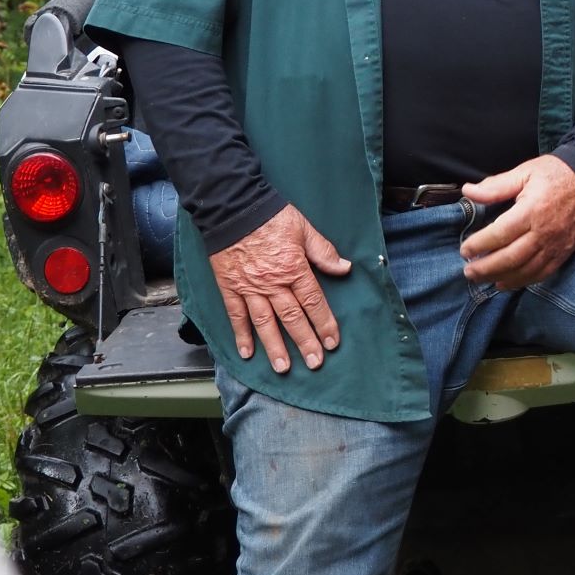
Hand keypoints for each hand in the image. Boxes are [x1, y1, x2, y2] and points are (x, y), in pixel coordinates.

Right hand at [207, 204, 351, 373]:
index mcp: (294, 268)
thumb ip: (323, 251)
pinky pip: (236, 315)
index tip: (333, 342)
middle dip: (305, 342)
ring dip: (274, 347)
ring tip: (283, 368)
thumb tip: (345, 268)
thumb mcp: (304, 228)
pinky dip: (241, 335)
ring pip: (264, 323)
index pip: (313, 301)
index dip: (324, 323)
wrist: (233, 207)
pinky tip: (247, 353)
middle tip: (314, 363)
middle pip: (292, 317)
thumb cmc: (271, 216)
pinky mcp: (229, 287)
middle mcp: (272, 283)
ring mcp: (249, 288)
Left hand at [459, 156, 574, 290]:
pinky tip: (505, 282)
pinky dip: (521, 282)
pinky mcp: (563, 253)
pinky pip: (541, 274)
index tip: (464, 250)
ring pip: (524, 270)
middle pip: (510, 258)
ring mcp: (555, 245)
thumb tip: (467, 191)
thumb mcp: (524, 172)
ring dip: (500, 277)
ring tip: (481, 279)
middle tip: (468, 271)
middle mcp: (544, 232)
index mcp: (532, 210)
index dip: (479, 244)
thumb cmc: (554, 174)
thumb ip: (496, 186)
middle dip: (485, 268)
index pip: (500, 234)